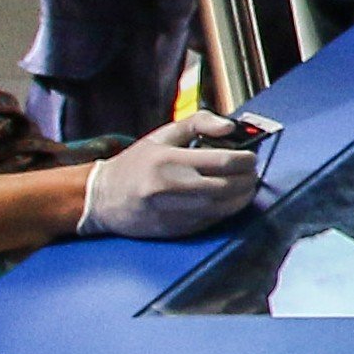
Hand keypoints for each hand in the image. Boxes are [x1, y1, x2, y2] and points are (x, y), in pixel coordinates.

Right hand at [81, 114, 265, 240]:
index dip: (246, 159)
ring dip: (243, 197)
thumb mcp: (162, 136)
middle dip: (249, 178)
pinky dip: (226, 211)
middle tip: (252, 172)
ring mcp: (174, 212)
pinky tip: (228, 200)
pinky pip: (212, 221)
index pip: (224, 161)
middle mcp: (172, 188)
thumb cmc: (135, 164)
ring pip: (224, 207)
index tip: (251, 156)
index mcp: (169, 160)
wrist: (100, 199)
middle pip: (229, 186)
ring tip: (245, 185)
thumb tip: (230, 126)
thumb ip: (198, 123)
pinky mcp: (175, 230)